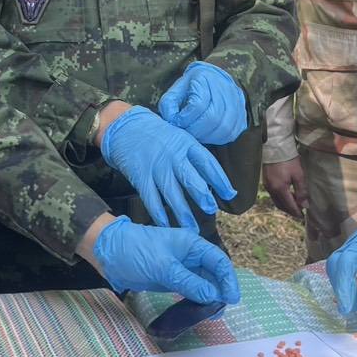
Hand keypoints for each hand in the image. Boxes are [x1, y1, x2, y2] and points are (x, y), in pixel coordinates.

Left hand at [92, 215, 240, 304]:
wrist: (108, 253)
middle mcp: (189, 256)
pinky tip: (199, 310)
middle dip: (220, 291)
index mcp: (192, 244)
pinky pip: (190, 290)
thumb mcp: (163, 267)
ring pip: (203, 283)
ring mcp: (180, 268)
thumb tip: (212, 296)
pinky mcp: (170, 279)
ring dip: (209, 298)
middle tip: (221, 310)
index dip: (228, 279)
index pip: (219, 260)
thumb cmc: (135, 251)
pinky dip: (196, 299)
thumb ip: (188, 282)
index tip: (232, 298)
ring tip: (212, 314)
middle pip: (213, 273)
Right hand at [99, 105, 235, 228]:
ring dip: (182, 213)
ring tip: (192, 229)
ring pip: (172, 193)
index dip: (220, 179)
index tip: (230, 194)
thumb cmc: (158, 136)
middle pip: (190, 178)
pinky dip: (158, 214)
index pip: (207, 163)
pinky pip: (151, 199)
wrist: (127, 127)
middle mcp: (173, 155)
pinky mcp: (141, 176)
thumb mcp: (180, 138)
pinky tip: (166, 226)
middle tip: (211, 209)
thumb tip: (212, 182)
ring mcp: (156, 167)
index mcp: (187, 144)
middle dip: (202, 195)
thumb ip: (194, 157)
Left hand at [157, 62, 248, 144]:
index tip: (178, 122)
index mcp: (206, 79)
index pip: (197, 105)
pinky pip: (231, 133)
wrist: (213, 80)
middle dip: (196, 130)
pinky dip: (218, 138)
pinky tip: (208, 135)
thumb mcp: (176, 90)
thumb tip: (171, 121)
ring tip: (196, 134)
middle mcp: (226, 89)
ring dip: (207, 136)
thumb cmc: (191, 88)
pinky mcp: (242, 115)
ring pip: (224, 128)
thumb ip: (168, 104)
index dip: (185, 119)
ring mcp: (237, 102)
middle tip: (187, 131)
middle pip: (213, 118)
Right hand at [263, 158, 307, 220]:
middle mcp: (271, 189)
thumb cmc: (288, 160)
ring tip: (294, 204)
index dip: (297, 212)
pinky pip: (273, 195)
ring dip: (285, 205)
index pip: (289, 206)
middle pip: (281, 206)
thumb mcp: (298, 175)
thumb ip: (302, 191)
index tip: (303, 216)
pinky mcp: (265, 181)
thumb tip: (305, 205)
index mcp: (280, 189)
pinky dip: (280, 198)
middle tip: (299, 212)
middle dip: (290, 210)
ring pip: (276, 201)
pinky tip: (287, 195)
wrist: (275, 147)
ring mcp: (267, 185)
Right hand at [326, 196, 356, 318]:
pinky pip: (336, 263)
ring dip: (338, 285)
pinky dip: (338, 280)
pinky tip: (348, 295)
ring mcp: (354, 242)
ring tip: (348, 307)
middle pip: (346, 261)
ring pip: (336, 262)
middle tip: (348, 310)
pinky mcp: (348, 246)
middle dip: (344, 287)